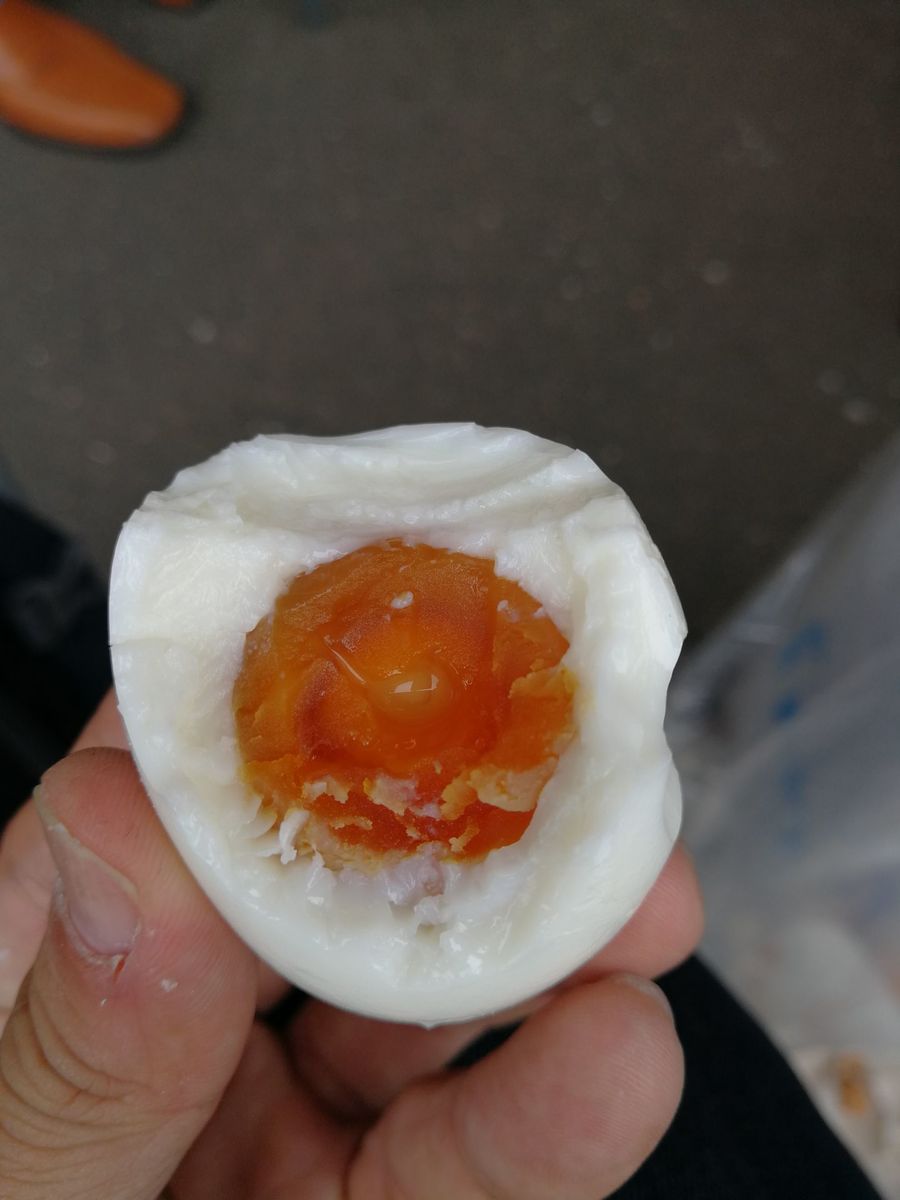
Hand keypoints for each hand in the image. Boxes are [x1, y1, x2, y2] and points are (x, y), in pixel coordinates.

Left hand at [0, 693, 702, 1199]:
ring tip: (639, 896)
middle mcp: (171, 1030)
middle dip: (446, 817)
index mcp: (50, 978)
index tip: (361, 619)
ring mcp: (272, 1130)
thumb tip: (121, 827)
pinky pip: (460, 1162)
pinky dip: (545, 1112)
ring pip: (420, 1011)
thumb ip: (62, 1039)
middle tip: (551, 749)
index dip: (250, 703)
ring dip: (540, 949)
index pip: (147, 803)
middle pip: (316, 888)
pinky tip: (618, 1057)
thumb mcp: (10, 1193)